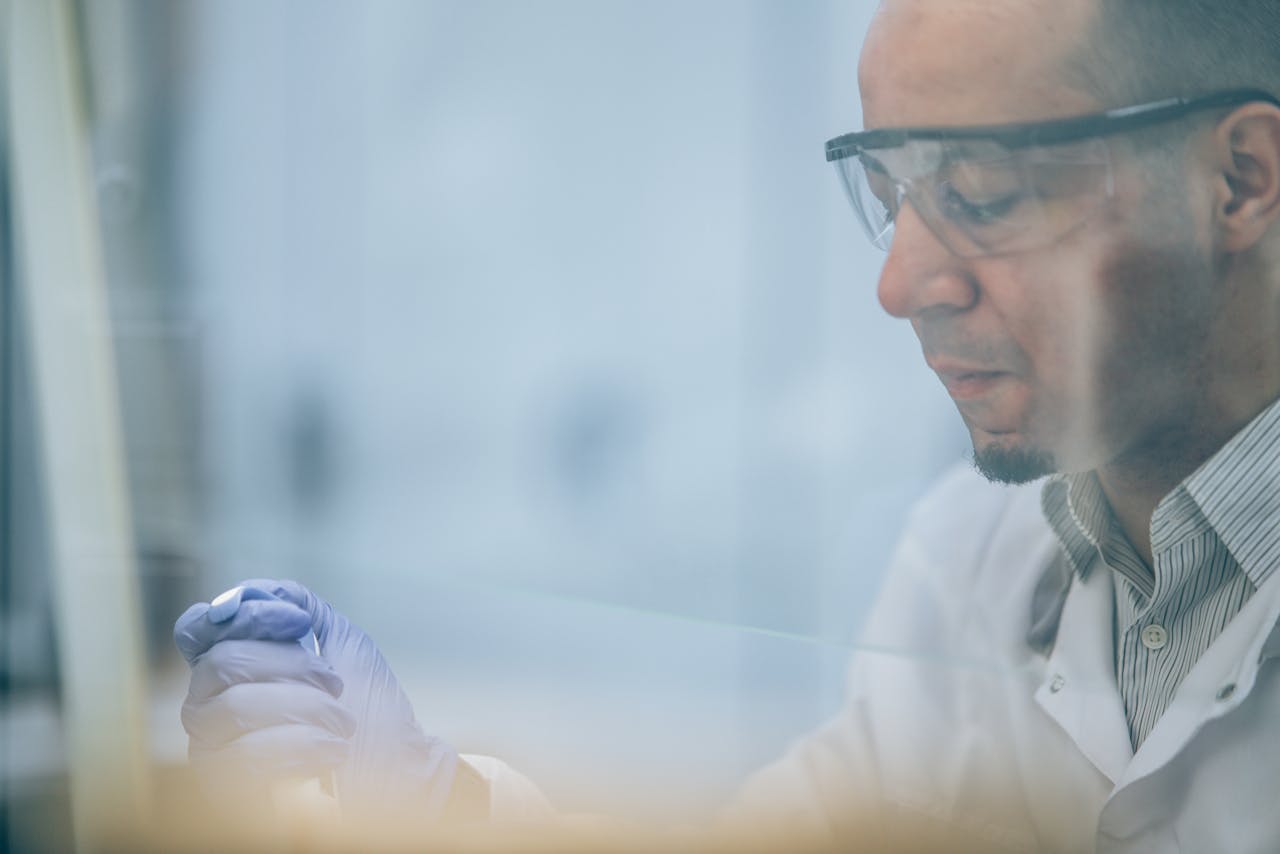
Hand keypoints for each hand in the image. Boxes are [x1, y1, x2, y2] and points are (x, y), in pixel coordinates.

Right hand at [174, 578, 458, 817]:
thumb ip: (299, 607)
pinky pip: (245, 757)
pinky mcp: (225, 791)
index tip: (298, 621)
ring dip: (306, 708)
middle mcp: (209, 705)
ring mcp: (211, 748)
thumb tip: (252, 591)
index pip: (196, 629)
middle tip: (336, 683)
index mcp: (231, 668)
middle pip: (222, 662)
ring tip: (343, 723)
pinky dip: (302, 747)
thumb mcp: (343, 641)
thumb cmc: (368, 708)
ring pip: (236, 708)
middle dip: (293, 666)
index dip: (246, 616)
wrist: (398, 771)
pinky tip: (332, 751)